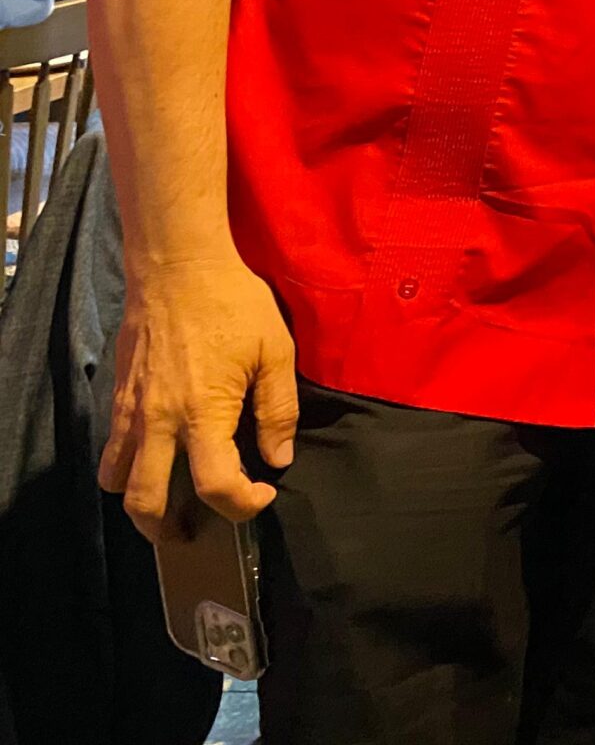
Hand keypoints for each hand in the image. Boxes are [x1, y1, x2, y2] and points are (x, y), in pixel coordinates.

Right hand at [99, 252, 296, 541]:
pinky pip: (113, 448)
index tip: (263, 494)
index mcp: (203, 413)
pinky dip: (127, 466)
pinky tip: (158, 456)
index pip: (216, 485)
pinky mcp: (119, 396)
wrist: (177, 266)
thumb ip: (278, 410)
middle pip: (145, 502)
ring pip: (117, 480)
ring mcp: (132, 411)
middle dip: (166, 529)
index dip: (243, 503)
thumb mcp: (275, 352)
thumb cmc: (234, 304)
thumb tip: (278, 457)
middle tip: (192, 530)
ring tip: (168, 502)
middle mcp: (158, 422)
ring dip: (139, 501)